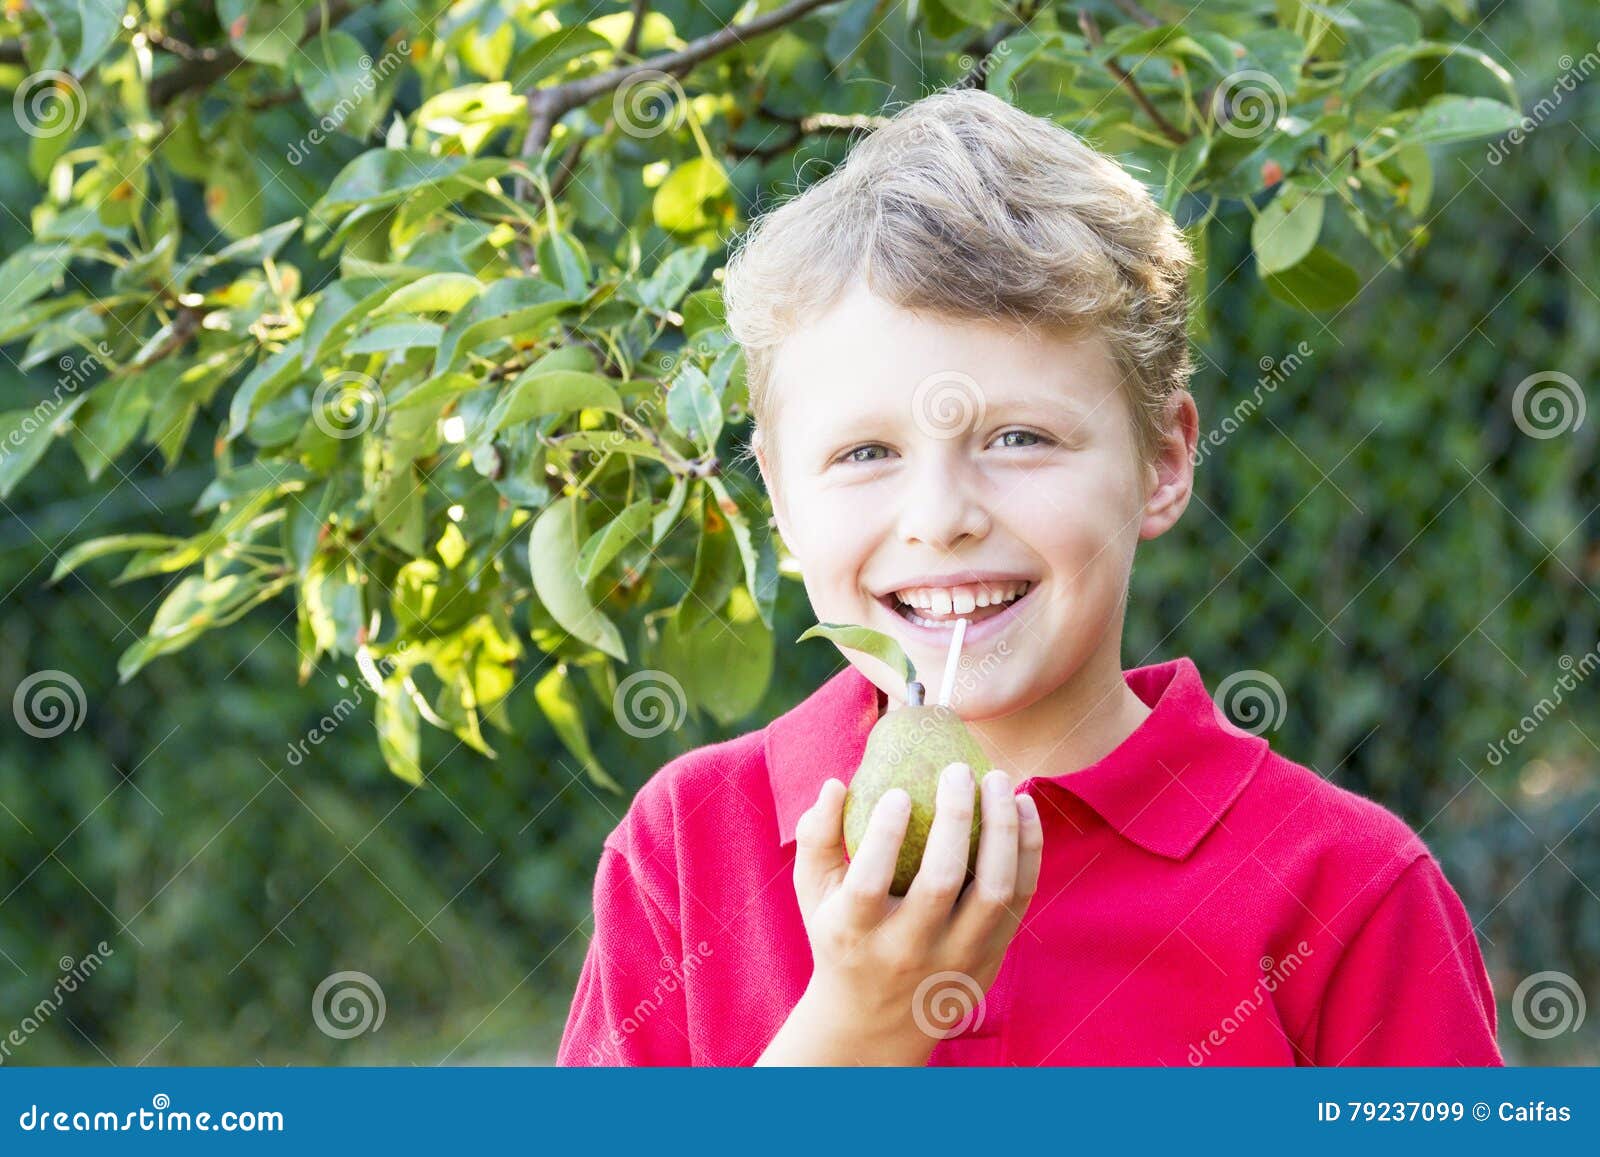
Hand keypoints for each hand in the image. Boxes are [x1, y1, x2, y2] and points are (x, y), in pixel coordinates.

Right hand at [759, 762, 1043, 1064]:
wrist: (877, 1023)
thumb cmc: (842, 938)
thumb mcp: (813, 895)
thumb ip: (817, 838)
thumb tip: (835, 783)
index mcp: (855, 934)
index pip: (870, 884)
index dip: (884, 835)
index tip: (898, 792)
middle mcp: (908, 950)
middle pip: (942, 881)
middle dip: (955, 818)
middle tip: (957, 770)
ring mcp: (956, 957)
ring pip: (994, 890)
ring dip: (1002, 829)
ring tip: (999, 779)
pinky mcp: (991, 956)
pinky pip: (1020, 897)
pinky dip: (1028, 849)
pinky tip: (1023, 807)